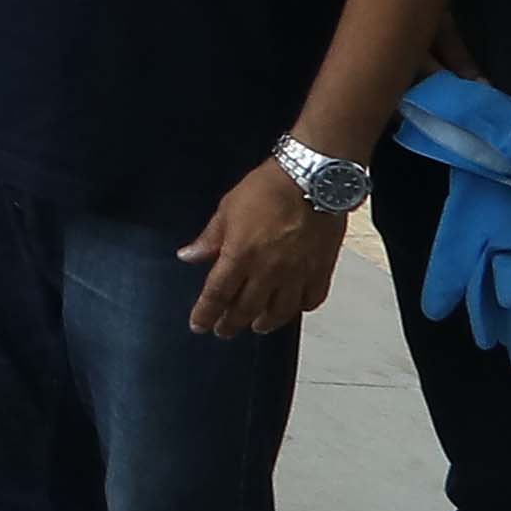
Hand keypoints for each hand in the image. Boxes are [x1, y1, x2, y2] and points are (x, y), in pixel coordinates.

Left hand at [181, 149, 354, 335]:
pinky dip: (300, 307)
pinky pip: (311, 299)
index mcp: (240, 256)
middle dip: (232, 323)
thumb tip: (188, 256)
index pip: (217, 295)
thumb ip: (210, 238)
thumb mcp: (227, 209)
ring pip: (280, 311)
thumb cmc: (266, 189)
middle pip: (246, 309)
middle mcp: (268, 271)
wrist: (311, 180)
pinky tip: (293, 307)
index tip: (199, 325)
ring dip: (265, 322)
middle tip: (223, 331)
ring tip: (257, 325)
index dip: (205, 314)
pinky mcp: (321, 270)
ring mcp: (297, 273)